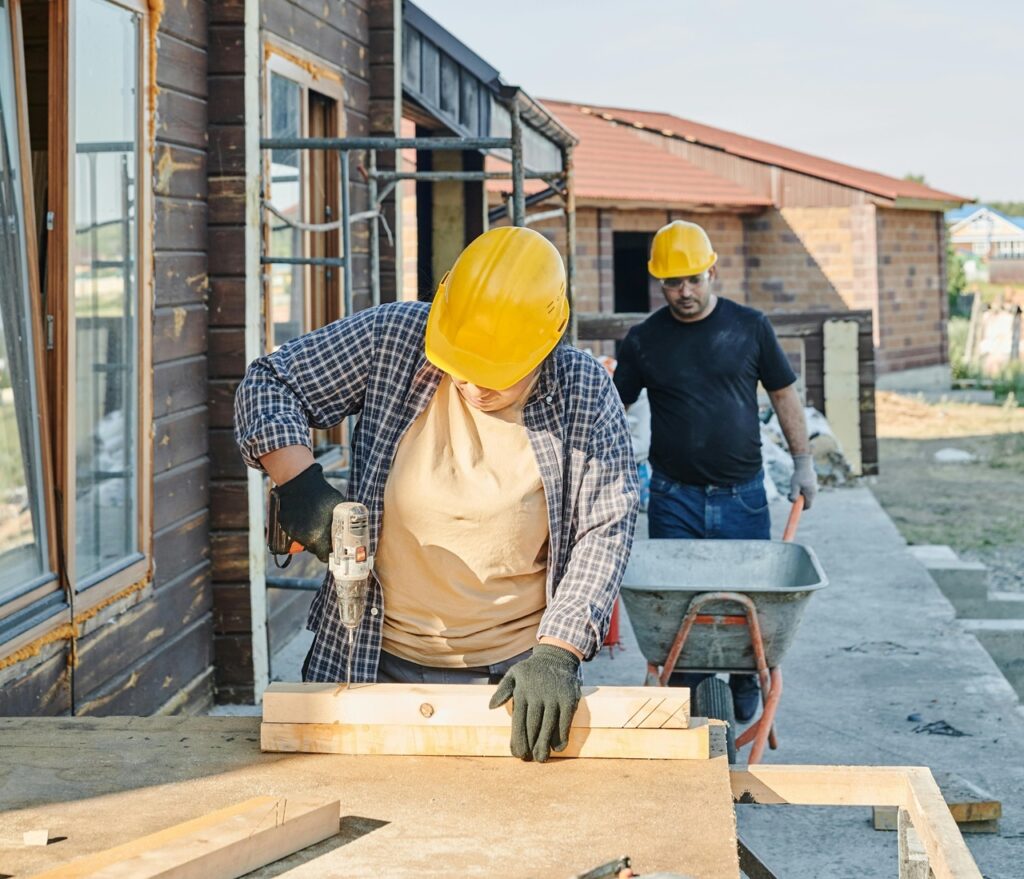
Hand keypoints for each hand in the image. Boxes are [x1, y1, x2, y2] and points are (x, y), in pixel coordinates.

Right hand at [274, 462, 343, 562]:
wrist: (300, 483)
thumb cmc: (323, 495)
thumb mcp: (340, 508)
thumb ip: (346, 522)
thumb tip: (354, 531)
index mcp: (317, 537)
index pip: (324, 556)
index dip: (330, 553)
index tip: (333, 547)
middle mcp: (304, 538)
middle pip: (314, 549)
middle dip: (320, 544)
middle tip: (326, 533)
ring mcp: (293, 532)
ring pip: (304, 541)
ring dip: (310, 536)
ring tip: (315, 522)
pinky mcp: (285, 525)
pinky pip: (295, 532)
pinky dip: (300, 528)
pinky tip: (305, 517)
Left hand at [489, 644, 581, 761]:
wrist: (557, 656)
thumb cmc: (532, 670)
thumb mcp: (514, 674)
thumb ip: (503, 690)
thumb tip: (491, 707)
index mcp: (522, 692)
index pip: (518, 721)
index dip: (517, 739)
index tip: (517, 753)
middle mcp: (538, 696)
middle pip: (533, 727)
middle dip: (530, 745)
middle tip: (528, 759)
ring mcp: (554, 698)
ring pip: (549, 727)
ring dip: (545, 745)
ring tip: (541, 758)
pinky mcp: (569, 700)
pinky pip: (565, 722)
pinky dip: (561, 736)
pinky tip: (557, 747)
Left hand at [789, 453, 817, 510]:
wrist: (804, 465)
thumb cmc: (799, 476)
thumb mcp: (794, 486)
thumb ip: (794, 495)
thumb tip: (793, 502)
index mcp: (810, 494)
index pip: (808, 506)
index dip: (801, 508)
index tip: (794, 505)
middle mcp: (814, 492)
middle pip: (806, 501)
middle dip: (798, 500)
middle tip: (789, 493)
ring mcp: (814, 489)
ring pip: (806, 496)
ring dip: (799, 494)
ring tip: (793, 486)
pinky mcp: (812, 485)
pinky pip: (806, 491)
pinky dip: (801, 490)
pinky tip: (797, 483)